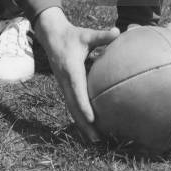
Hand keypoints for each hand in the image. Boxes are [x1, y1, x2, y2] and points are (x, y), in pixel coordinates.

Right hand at [34, 7, 118, 141]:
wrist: (52, 36)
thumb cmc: (72, 35)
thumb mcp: (87, 35)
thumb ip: (102, 36)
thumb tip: (118, 32)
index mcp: (72, 69)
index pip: (78, 90)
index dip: (84, 106)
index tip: (92, 119)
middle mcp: (65, 80)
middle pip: (73, 106)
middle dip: (84, 123)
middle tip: (97, 138)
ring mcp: (63, 85)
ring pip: (71, 108)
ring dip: (81, 124)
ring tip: (94, 139)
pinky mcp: (64, 86)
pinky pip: (71, 104)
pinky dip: (78, 116)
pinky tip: (87, 126)